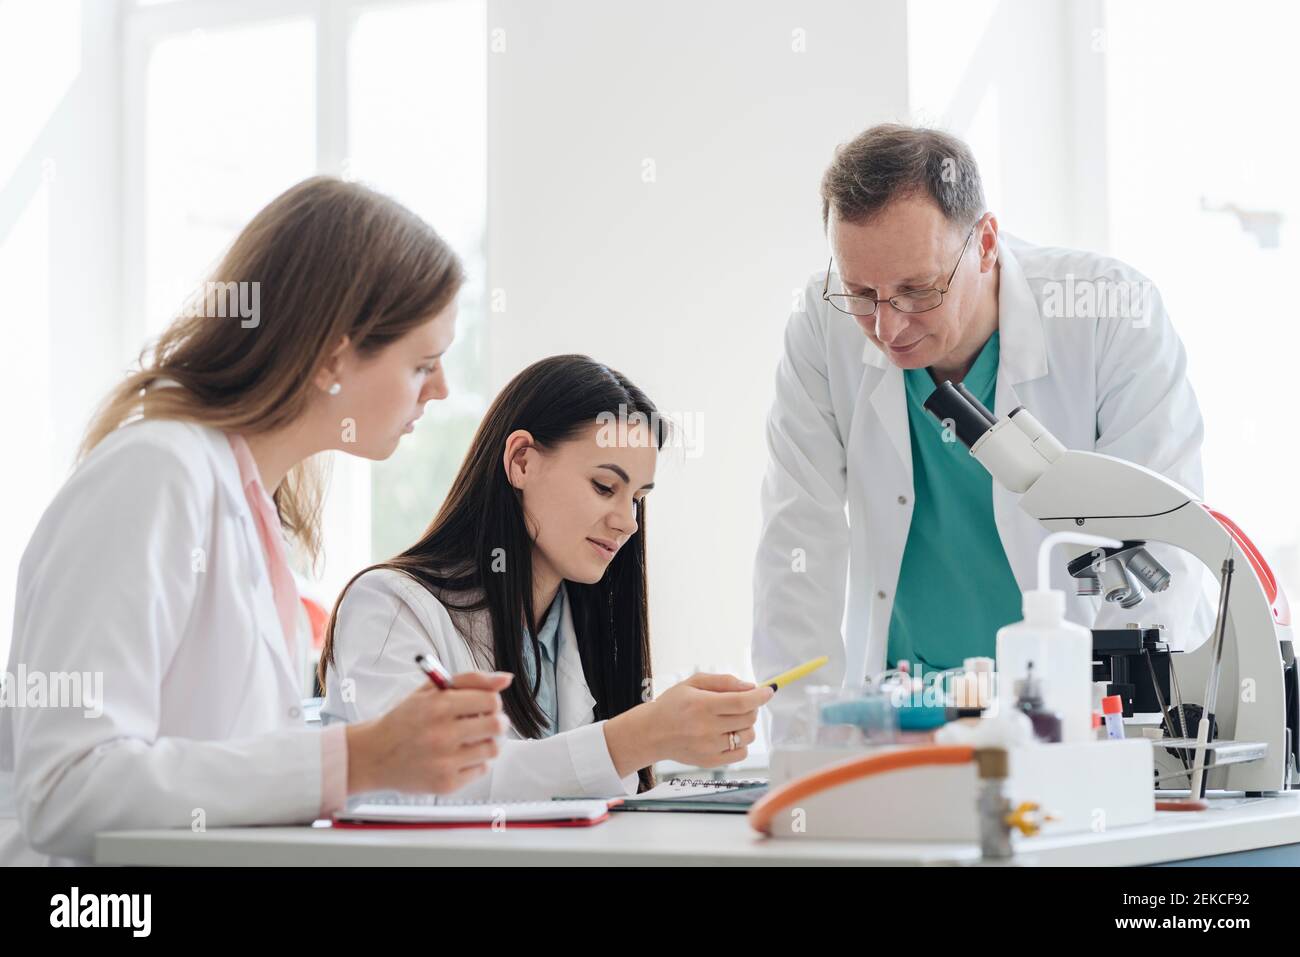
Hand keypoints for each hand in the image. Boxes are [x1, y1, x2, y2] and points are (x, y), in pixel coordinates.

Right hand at [346, 670, 513, 793]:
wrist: (374, 755)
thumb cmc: (404, 721)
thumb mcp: (430, 691)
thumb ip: (470, 680)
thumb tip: (505, 679)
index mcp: (439, 706)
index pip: (491, 700)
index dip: (491, 701)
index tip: (483, 705)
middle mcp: (442, 735)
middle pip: (497, 725)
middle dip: (495, 721)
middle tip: (484, 722)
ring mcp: (445, 762)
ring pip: (492, 749)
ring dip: (486, 742)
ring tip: (469, 740)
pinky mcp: (446, 784)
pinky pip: (481, 770)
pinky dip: (475, 762)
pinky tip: (457, 756)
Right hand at [604, 673, 772, 774]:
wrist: (652, 733)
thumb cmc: (673, 704)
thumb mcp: (693, 683)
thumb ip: (723, 681)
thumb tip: (750, 687)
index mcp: (702, 705)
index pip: (742, 702)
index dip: (760, 696)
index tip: (769, 690)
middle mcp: (706, 728)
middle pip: (748, 718)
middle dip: (751, 707)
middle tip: (741, 703)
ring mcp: (709, 748)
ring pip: (748, 736)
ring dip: (746, 725)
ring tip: (731, 720)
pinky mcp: (710, 762)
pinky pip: (741, 753)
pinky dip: (740, 742)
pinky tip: (727, 735)